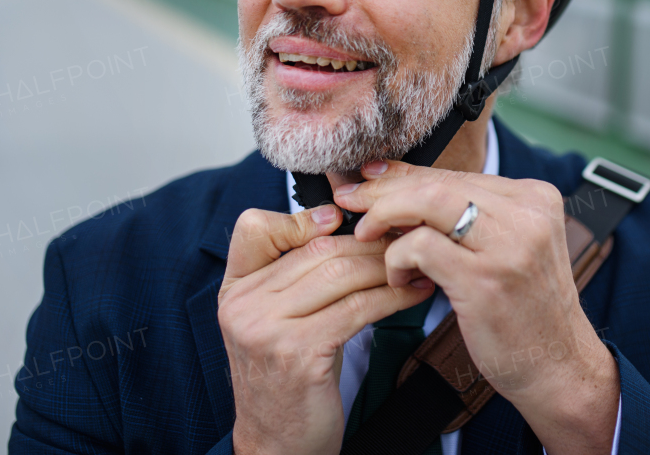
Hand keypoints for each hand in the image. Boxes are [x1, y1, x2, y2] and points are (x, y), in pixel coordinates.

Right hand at [218, 203, 433, 454]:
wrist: (277, 444)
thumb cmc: (289, 377)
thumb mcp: (277, 319)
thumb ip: (295, 275)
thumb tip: (350, 225)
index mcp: (234, 288)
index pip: (255, 227)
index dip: (302, 217)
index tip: (343, 221)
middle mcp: (242, 304)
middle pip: (317, 249)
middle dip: (369, 244)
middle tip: (406, 240)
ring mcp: (265, 328)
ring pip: (340, 274)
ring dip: (387, 266)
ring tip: (416, 264)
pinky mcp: (297, 353)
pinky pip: (356, 307)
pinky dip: (391, 296)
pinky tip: (412, 293)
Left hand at [334, 163, 619, 454]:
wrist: (559, 367)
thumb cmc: (525, 310)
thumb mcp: (503, 248)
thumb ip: (461, 215)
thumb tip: (392, 179)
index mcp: (535, 198)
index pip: (456, 175)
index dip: (406, 175)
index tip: (368, 178)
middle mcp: (527, 214)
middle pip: (438, 184)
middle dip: (384, 190)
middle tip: (350, 201)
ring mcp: (509, 246)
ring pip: (427, 204)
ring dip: (386, 217)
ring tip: (369, 237)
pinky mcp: (485, 279)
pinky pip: (420, 247)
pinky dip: (397, 258)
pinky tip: (400, 279)